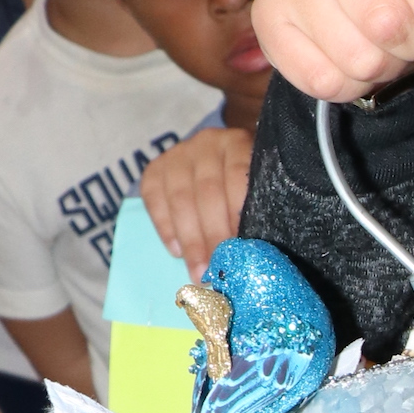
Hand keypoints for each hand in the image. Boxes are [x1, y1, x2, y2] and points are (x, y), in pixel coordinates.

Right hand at [140, 126, 251, 277]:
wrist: (218, 159)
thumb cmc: (245, 182)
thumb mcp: (258, 186)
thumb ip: (257, 208)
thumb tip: (251, 252)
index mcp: (238, 143)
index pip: (237, 175)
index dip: (236, 213)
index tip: (239, 248)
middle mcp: (206, 143)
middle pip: (207, 191)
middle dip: (212, 235)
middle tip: (217, 268)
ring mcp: (178, 154)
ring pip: (181, 198)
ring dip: (190, 239)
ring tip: (198, 269)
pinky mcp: (155, 169)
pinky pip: (155, 200)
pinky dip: (165, 228)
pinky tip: (177, 251)